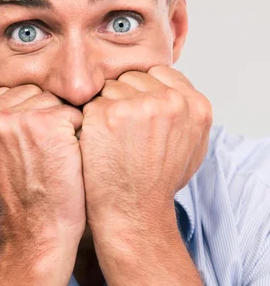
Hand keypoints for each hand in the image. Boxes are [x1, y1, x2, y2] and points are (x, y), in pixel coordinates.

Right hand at [0, 85, 85, 254]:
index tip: (30, 144)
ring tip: (56, 153)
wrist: (34, 234)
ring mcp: (12, 120)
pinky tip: (70, 155)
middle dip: (42, 114)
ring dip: (60, 122)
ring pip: (51, 98)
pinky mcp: (45, 124)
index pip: (5, 95)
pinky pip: (73, 111)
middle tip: (46, 149)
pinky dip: (79, 131)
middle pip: (28, 92)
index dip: (24, 116)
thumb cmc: (12, 203)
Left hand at [79, 66, 211, 240]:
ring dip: (105, 107)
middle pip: (132, 77)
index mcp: (195, 105)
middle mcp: (171, 102)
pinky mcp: (108, 114)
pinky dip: (89, 120)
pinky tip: (98, 143)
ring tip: (112, 139)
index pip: (158, 72)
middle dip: (124, 98)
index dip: (143, 92)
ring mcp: (139, 106)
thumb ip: (187, 113)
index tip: (138, 115)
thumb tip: (173, 89)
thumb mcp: (192, 147)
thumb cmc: (158, 183)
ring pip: (109, 87)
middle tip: (124, 132)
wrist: (133, 212)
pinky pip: (91, 102)